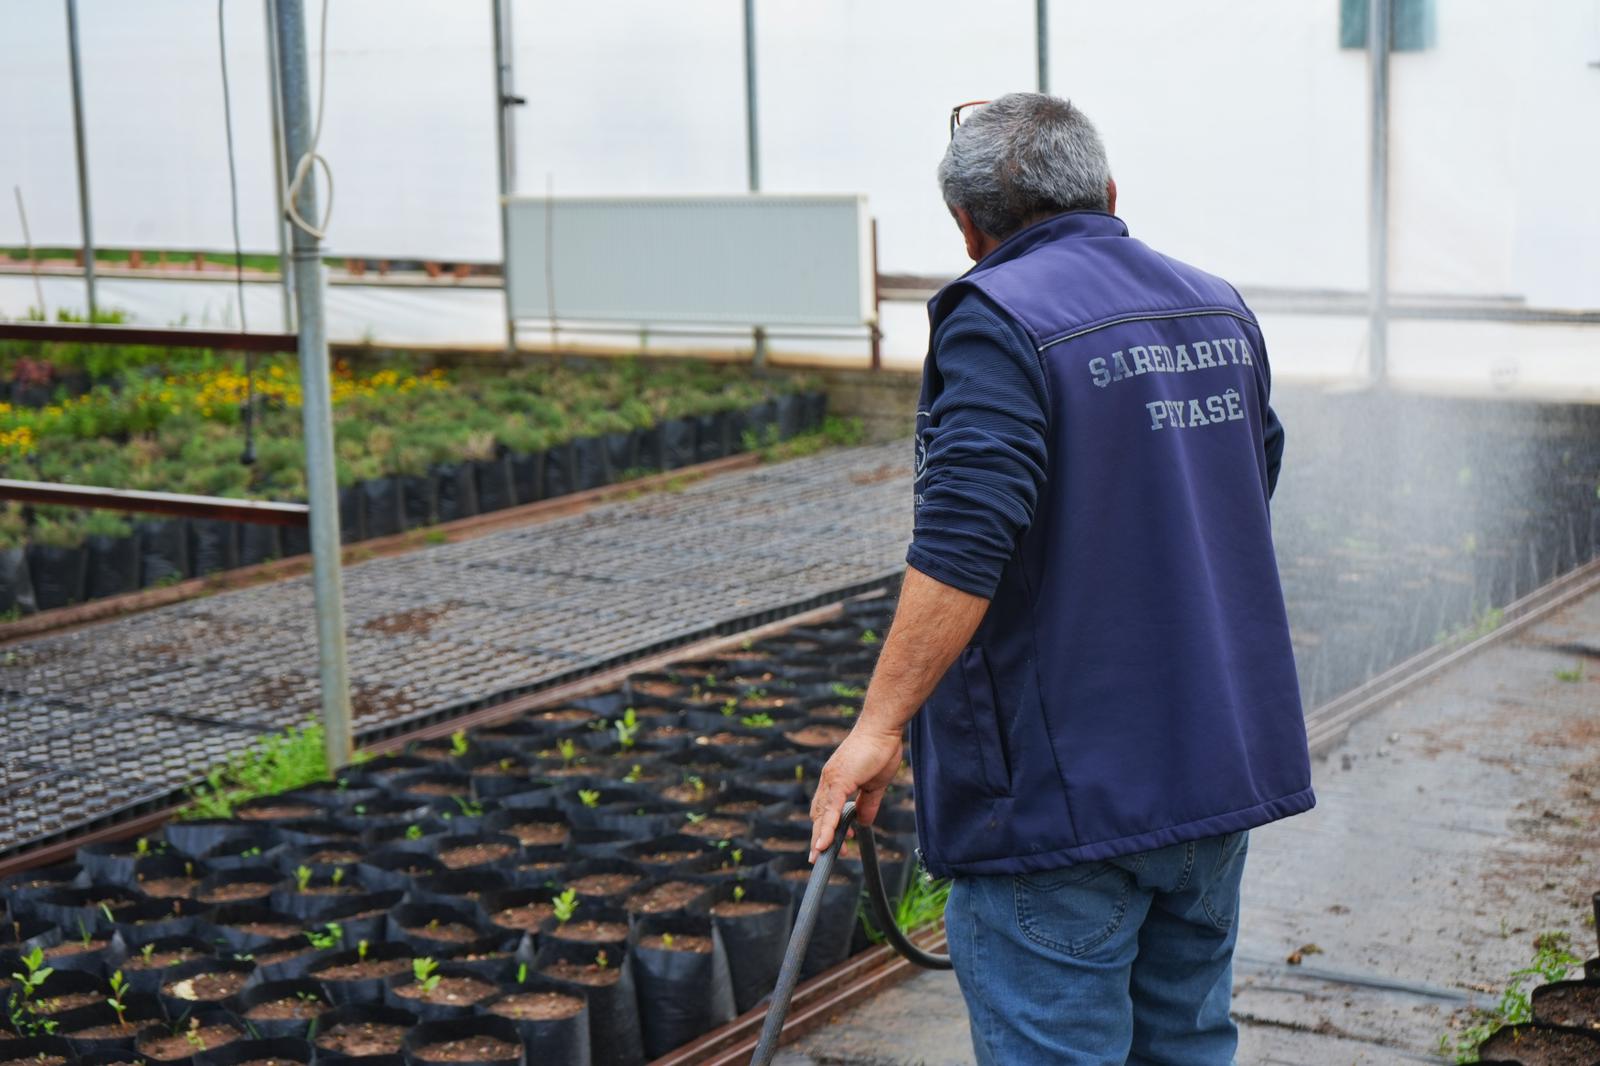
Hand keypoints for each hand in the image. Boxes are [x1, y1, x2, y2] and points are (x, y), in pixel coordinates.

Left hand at [808, 723, 902, 862]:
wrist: (883, 728)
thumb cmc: (881, 750)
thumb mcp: (875, 785)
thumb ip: (868, 804)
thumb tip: (864, 823)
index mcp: (836, 781)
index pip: (825, 810)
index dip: (826, 828)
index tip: (830, 845)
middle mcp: (829, 780)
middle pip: (819, 815)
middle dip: (819, 838)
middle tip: (820, 858)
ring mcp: (831, 779)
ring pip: (821, 815)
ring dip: (821, 837)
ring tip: (820, 856)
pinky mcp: (839, 779)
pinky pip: (830, 809)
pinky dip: (826, 827)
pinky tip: (824, 843)